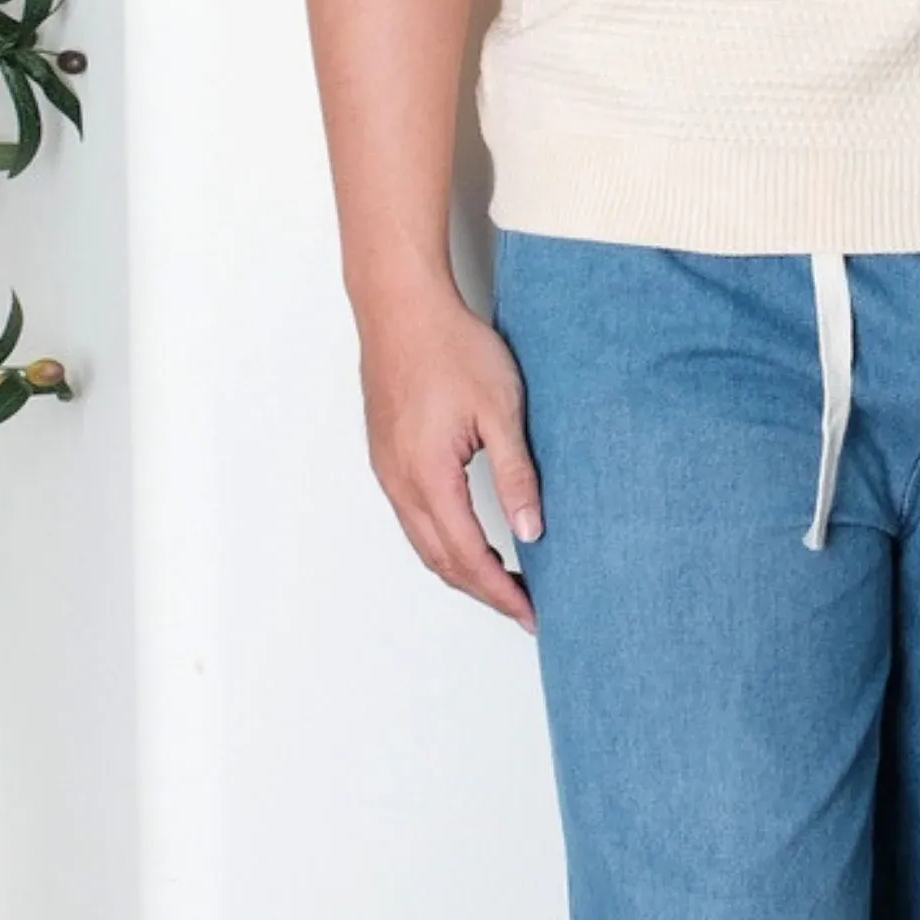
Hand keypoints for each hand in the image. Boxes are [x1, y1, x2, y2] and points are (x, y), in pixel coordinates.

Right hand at [352, 277, 541, 633]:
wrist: (401, 306)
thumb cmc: (450, 346)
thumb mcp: (500, 409)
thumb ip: (516, 474)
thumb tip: (533, 531)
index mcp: (429, 477)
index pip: (468, 558)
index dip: (501, 592)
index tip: (531, 613)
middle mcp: (400, 483)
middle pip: (441, 562)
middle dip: (483, 591)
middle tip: (524, 606)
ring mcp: (387, 471)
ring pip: (424, 543)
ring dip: (462, 568)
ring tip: (504, 579)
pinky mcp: (386, 456)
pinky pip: (413, 518)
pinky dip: (443, 541)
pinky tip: (469, 536)